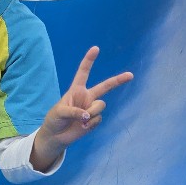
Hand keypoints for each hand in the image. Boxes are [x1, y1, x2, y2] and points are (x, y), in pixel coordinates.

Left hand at [31, 46, 132, 170]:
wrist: (56, 136)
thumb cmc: (55, 119)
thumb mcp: (59, 112)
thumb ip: (74, 111)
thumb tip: (88, 116)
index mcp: (76, 90)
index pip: (83, 73)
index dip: (89, 61)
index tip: (95, 48)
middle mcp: (87, 97)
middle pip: (105, 86)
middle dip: (118, 80)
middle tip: (130, 75)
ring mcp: (92, 109)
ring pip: (100, 106)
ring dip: (92, 112)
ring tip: (81, 120)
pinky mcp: (94, 121)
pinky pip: (98, 119)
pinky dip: (91, 124)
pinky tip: (83, 127)